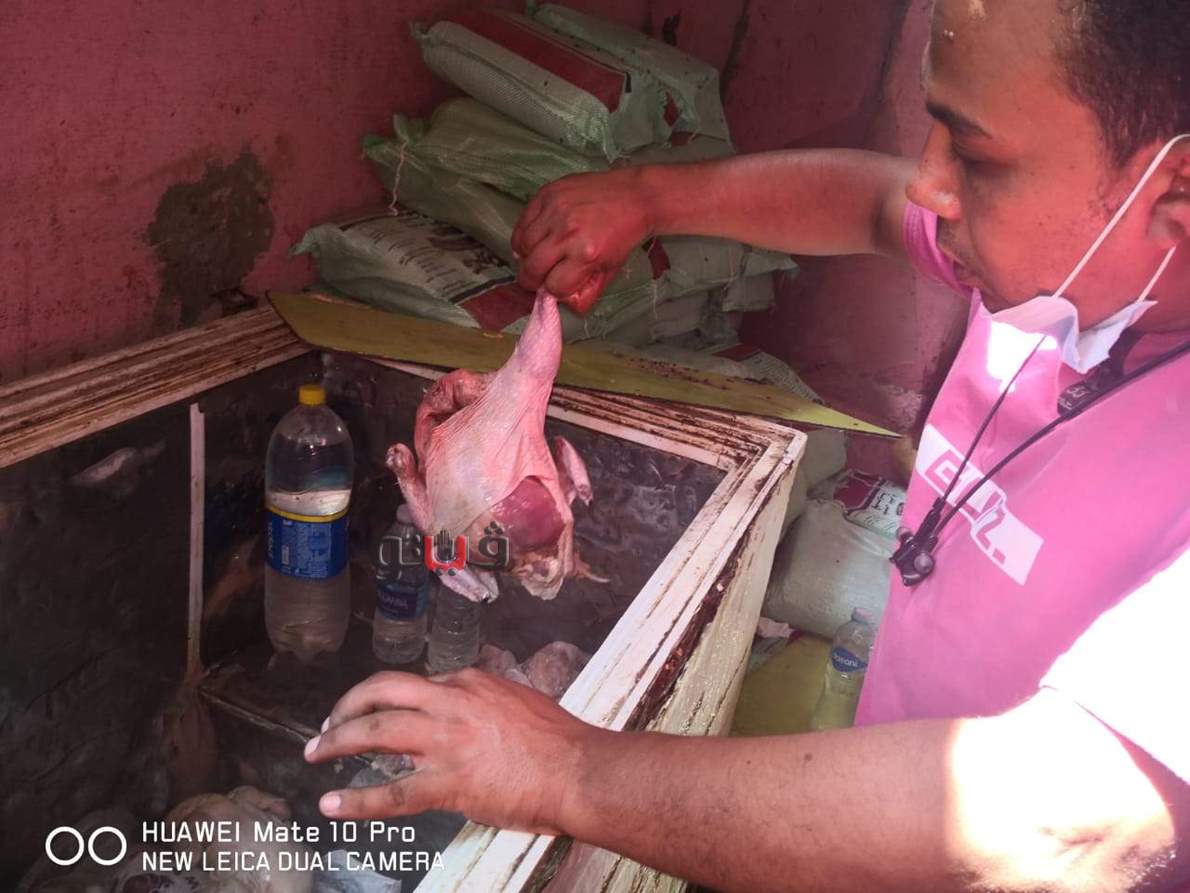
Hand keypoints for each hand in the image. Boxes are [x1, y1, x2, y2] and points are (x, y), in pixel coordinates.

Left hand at [304, 669, 592, 833]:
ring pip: (376, 730)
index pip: (417, 685)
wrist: (578, 770)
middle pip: (383, 691)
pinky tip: (332, 805)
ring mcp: (446, 742)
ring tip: (315, 751)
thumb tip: (474, 713)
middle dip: (347, 705)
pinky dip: (356, 800)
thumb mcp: (520, 701)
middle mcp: (452, 703)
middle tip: (328, 723)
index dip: (393, 700)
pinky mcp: (447, 783)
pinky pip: (391, 793)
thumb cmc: (560, 742)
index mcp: (470, 683)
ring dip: (337, 739)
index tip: (382, 713)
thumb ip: (488, 703)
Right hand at [511, 168, 653, 314]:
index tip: (559, 283)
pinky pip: (522, 223)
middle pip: (531, 269)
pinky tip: (536, 239)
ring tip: (540, 256)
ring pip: (522, 246)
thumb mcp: (610, 271)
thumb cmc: (623, 235)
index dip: (555, 289)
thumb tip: (561, 303)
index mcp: (586, 255)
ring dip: (527, 257)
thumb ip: (586, 292)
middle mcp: (567, 232)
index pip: (554, 286)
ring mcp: (555, 211)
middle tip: (540, 277)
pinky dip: (524, 236)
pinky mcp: (547, 194)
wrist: (635, 196)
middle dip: (533, 279)